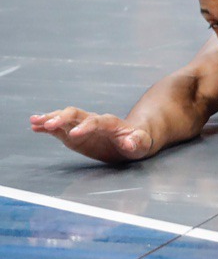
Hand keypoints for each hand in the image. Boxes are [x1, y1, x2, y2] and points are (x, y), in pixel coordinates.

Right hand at [30, 108, 154, 163]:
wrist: (132, 139)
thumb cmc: (138, 141)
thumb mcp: (142, 143)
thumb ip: (137, 142)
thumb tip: (130, 143)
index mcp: (110, 123)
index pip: (96, 121)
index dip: (85, 126)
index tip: (74, 135)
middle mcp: (94, 121)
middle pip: (76, 114)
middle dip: (62, 118)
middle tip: (48, 124)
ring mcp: (82, 126)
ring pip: (65, 118)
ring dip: (50, 118)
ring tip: (34, 121)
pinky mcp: (75, 134)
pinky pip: (59, 128)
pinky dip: (47, 127)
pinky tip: (34, 126)